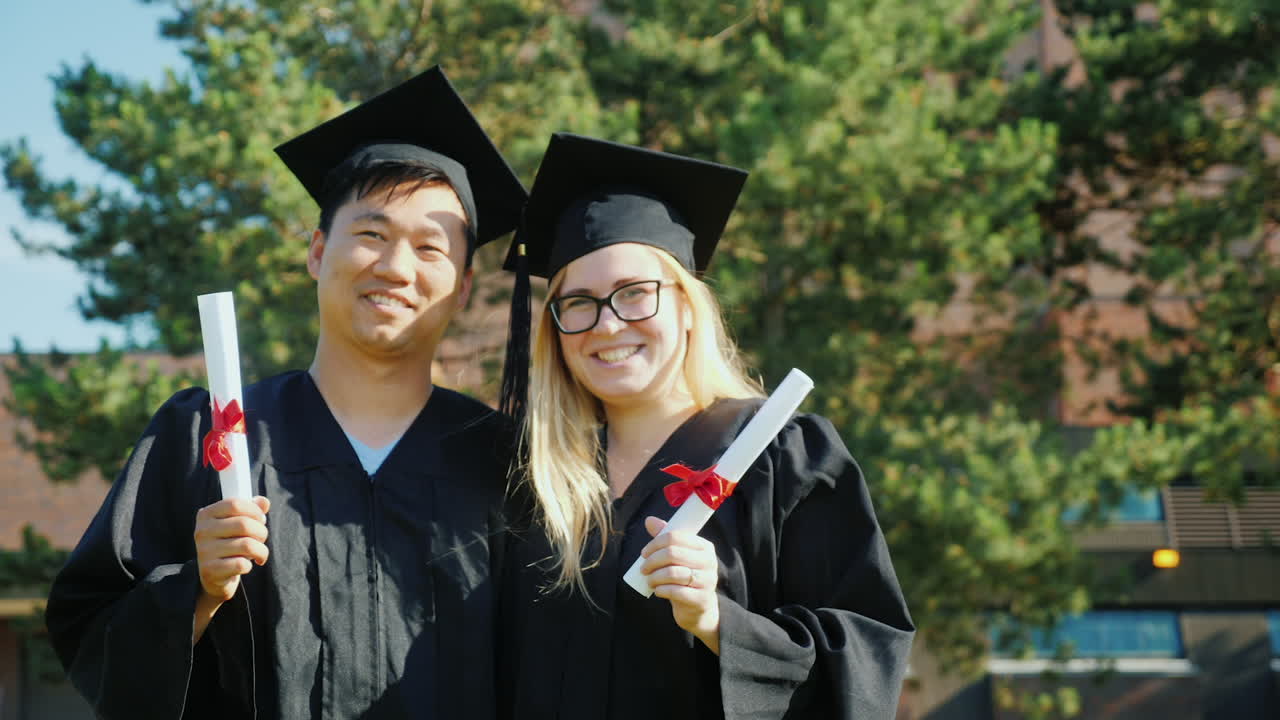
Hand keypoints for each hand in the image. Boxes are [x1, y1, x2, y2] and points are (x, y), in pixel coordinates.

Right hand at [193, 496, 269, 602]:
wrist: (214, 576)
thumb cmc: (229, 544)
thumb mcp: (237, 524)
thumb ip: (251, 510)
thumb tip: (264, 502)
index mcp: (206, 514)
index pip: (235, 504)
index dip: (255, 511)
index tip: (261, 520)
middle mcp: (202, 531)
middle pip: (244, 524)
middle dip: (262, 532)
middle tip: (262, 539)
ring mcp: (204, 551)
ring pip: (247, 545)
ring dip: (261, 550)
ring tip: (259, 554)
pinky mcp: (210, 570)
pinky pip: (241, 564)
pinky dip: (250, 565)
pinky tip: (246, 566)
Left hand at [640, 516, 720, 654]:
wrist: (698, 609)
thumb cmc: (685, 577)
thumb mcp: (678, 557)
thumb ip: (666, 538)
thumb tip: (649, 520)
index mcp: (704, 546)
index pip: (675, 536)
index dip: (655, 543)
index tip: (644, 553)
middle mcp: (709, 561)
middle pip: (672, 553)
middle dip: (652, 560)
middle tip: (643, 568)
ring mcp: (708, 581)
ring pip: (673, 573)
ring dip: (654, 577)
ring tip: (649, 580)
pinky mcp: (701, 599)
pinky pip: (676, 591)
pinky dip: (661, 590)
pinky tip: (657, 591)